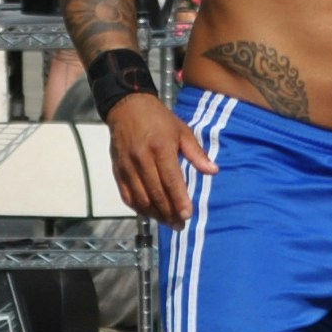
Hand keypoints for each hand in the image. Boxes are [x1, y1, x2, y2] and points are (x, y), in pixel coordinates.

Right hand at [101, 84, 213, 227]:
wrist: (127, 106)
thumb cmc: (158, 119)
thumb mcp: (182, 131)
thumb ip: (197, 153)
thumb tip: (213, 171)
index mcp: (161, 148)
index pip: (171, 180)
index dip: (179, 200)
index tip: (187, 215)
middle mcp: (142, 159)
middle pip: (156, 194)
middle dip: (169, 213)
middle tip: (180, 225)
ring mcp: (128, 166)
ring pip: (141, 198)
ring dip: (155, 214)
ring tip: (167, 222)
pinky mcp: (118, 170)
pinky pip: (127, 195)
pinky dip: (138, 208)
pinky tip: (150, 213)